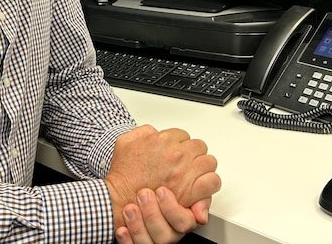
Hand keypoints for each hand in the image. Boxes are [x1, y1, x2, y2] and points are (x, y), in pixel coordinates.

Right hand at [105, 125, 220, 231]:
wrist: (119, 200)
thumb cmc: (122, 176)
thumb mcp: (125, 142)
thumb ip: (142, 131)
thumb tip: (154, 132)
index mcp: (163, 140)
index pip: (183, 135)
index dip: (180, 145)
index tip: (176, 153)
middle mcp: (176, 155)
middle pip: (199, 147)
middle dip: (193, 154)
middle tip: (186, 163)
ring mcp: (184, 173)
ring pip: (209, 162)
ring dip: (202, 167)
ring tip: (195, 174)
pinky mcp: (189, 191)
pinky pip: (212, 182)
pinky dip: (209, 184)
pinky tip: (202, 186)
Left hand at [115, 187, 208, 243]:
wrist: (133, 189)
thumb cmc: (156, 186)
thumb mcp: (178, 178)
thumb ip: (196, 188)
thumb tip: (201, 215)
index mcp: (181, 219)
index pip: (185, 223)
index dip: (173, 210)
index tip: (161, 191)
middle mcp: (168, 232)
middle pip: (167, 236)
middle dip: (153, 215)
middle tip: (144, 195)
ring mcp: (152, 239)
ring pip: (150, 243)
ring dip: (138, 225)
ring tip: (130, 208)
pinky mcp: (136, 242)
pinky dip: (128, 240)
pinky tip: (122, 228)